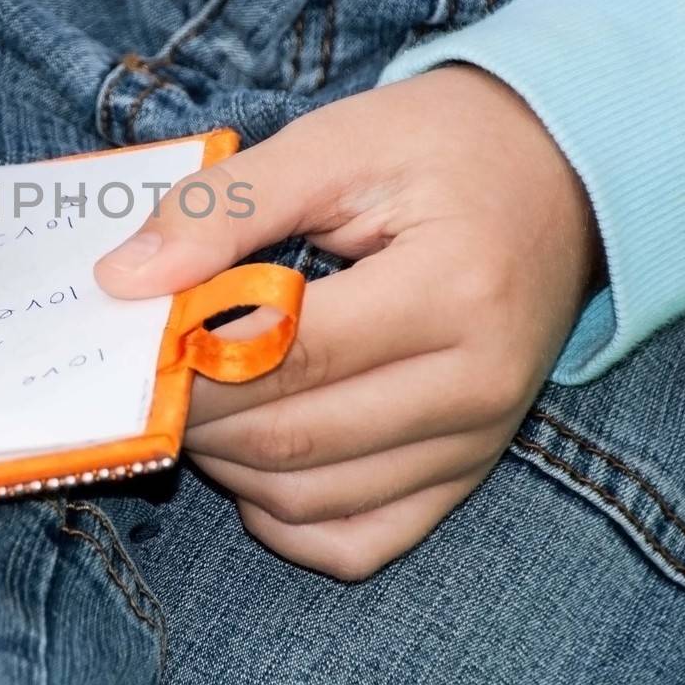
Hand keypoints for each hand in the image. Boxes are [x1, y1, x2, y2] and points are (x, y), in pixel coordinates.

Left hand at [95, 67, 598, 579]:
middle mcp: (476, 386)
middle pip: (292, 437)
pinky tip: (250, 462)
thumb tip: (124, 280)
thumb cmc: (441, 148)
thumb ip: (224, 208)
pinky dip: (284, 520)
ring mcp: (477, 443)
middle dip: (195, 412)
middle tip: (148, 367)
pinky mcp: (465, 472)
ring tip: (196, 398)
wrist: (560, 175)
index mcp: (453, 291)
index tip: (133, 336)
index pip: (289, 355)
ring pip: (310, 500)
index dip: (191, 356)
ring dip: (226, 463)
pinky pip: (357, 540)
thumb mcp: (334, 143)